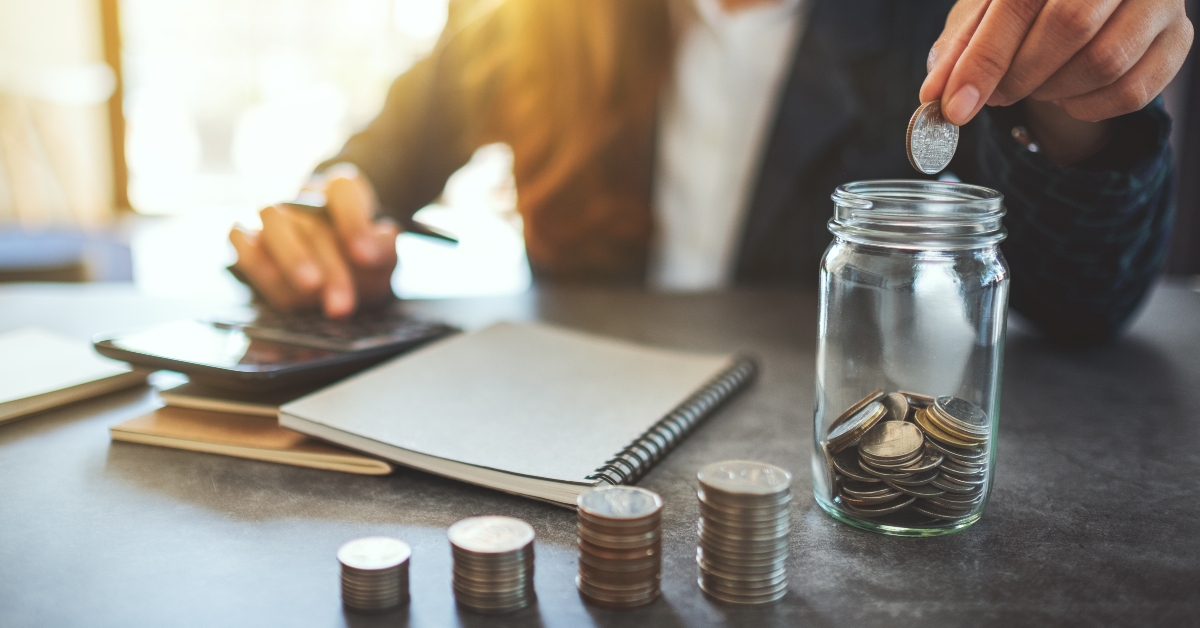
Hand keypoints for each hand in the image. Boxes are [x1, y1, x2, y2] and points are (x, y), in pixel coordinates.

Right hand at [229, 164, 399, 317]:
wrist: (339, 267)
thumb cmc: (361, 258)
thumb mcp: (382, 256)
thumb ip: (383, 250)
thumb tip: (371, 249)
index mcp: (340, 190)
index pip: (343, 188)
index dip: (354, 221)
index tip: (366, 256)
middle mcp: (305, 197)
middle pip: (313, 223)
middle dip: (331, 270)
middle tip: (342, 305)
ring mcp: (276, 214)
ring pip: (273, 221)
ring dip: (292, 258)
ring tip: (311, 289)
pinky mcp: (249, 236)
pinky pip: (239, 236)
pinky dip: (251, 254)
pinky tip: (271, 278)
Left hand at [921, 0, 1192, 162]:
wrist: (1087, 1)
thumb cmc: (1027, 5)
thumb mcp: (985, 15)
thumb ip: (959, 51)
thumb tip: (936, 95)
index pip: (1019, 2)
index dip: (983, 60)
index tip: (954, 106)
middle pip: (1070, 26)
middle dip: (1019, 76)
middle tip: (997, 95)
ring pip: (1105, 62)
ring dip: (1054, 92)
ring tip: (1035, 86)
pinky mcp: (1179, 37)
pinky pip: (1133, 91)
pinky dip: (1088, 107)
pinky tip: (1069, 95)